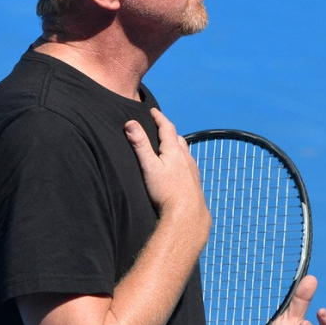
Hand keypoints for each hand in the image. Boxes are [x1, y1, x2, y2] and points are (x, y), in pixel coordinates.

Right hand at [125, 109, 209, 236]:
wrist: (187, 214)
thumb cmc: (166, 192)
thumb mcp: (149, 166)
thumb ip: (140, 145)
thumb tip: (130, 124)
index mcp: (174, 151)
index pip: (167, 127)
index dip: (159, 117)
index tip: (152, 110)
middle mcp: (186, 157)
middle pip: (177, 138)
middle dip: (168, 130)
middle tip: (159, 125)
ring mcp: (192, 169)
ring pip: (185, 151)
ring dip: (176, 144)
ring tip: (168, 144)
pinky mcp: (194, 181)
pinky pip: (188, 164)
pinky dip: (182, 159)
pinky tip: (179, 167)